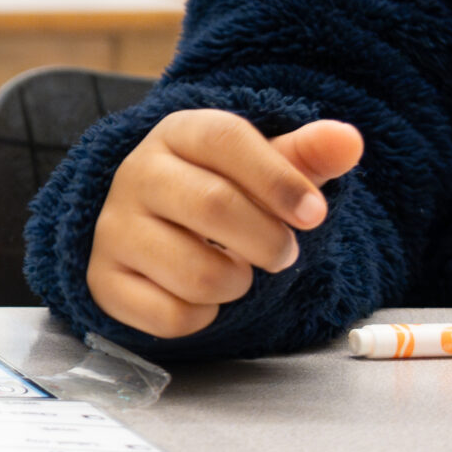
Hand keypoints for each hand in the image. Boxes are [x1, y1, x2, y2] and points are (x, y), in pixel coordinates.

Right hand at [86, 111, 362, 339]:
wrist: (153, 225)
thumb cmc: (220, 189)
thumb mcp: (264, 165)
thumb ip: (306, 155)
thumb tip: (347, 139)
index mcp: (177, 134)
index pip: (225, 138)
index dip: (278, 178)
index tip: (316, 214)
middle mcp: (135, 175)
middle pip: (213, 205)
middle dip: (268, 240)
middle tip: (283, 254)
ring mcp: (114, 229)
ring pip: (196, 272)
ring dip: (238, 284)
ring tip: (236, 273)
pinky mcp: (103, 280)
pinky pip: (171, 316)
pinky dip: (204, 317)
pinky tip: (199, 295)